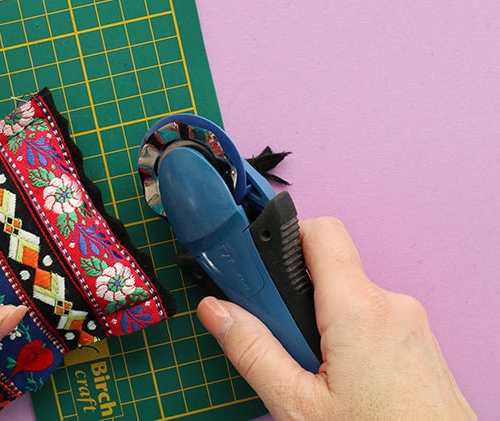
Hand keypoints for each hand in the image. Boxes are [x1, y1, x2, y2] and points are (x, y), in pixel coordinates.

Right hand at [197, 217, 475, 419]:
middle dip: (292, 297)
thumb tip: (217, 312)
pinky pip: (371, 320)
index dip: (280, 237)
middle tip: (276, 337)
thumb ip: (253, 351)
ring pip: (347, 300)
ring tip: (310, 372)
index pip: (318, 232)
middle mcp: (390, 306)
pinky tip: (339, 379)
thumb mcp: (299, 405)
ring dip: (319, 322)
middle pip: (326, 271)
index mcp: (358, 310)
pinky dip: (346, 337)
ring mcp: (409, 324)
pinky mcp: (418, 343)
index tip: (249, 262)